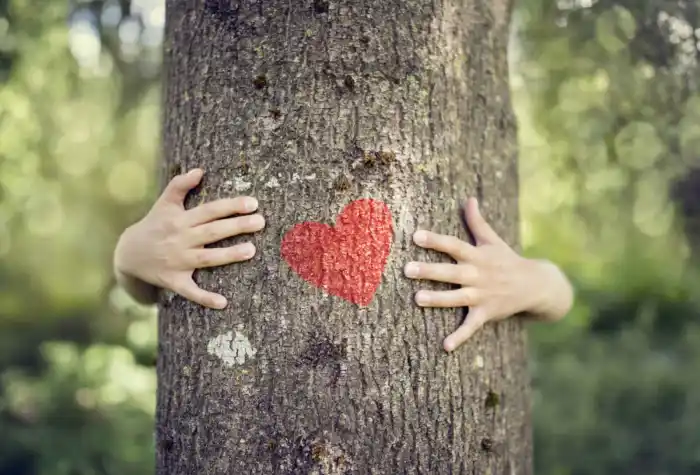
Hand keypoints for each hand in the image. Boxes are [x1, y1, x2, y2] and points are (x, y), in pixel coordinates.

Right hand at [113, 168, 264, 308]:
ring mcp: (177, 261)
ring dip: (229, 256)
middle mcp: (180, 239)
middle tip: (261, 222)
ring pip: (207, 259)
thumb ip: (180, 185)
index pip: (209, 210)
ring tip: (252, 250)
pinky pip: (191, 291)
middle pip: (212, 232)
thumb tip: (199, 170)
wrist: (127, 255)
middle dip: (237, 226)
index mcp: (180, 219)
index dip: (230, 206)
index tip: (253, 203)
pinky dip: (205, 298)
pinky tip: (223, 303)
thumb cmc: (154, 225)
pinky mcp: (173, 281)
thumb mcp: (164, 204)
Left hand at [404, 197, 572, 351]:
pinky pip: (471, 326)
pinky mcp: (486, 313)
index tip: (416, 235)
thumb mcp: (493, 240)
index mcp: (477, 256)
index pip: (454, 245)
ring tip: (417, 298)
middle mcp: (478, 275)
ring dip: (438, 299)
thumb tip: (469, 199)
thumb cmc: (507, 260)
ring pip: (456, 298)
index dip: (435, 240)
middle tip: (407, 269)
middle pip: (451, 271)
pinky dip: (460, 337)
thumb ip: (477, 221)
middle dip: (430, 270)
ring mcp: (482, 295)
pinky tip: (445, 346)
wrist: (537, 285)